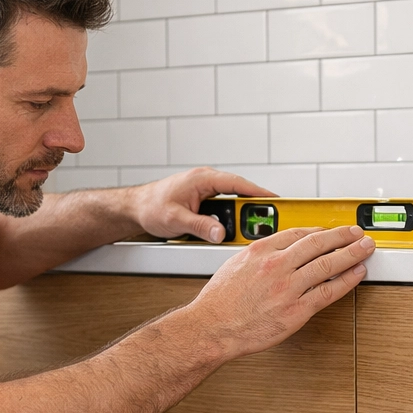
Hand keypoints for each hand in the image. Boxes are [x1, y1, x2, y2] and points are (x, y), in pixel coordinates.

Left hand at [129, 167, 274, 243]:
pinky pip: (224, 210)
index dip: (259, 192)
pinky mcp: (205, 202)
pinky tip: (230, 231)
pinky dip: (229, 220)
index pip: (237, 183)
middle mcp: (207, 182)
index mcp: (203, 179)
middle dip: (253, 210)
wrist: (135, 208)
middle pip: (239, 195)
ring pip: (232, 204)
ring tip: (248, 232)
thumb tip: (220, 233)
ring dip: (239, 218)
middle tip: (267, 223)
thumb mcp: (176, 218)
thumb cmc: (151, 205)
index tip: (276, 200)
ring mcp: (206, 192)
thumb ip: (200, 225)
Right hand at [181, 226, 374, 360]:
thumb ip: (260, 255)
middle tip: (357, 232)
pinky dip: (346, 281)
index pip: (298, 233)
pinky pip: (328, 292)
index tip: (331, 231)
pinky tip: (357, 273)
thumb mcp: (236, 264)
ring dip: (351, 253)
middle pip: (318, 243)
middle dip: (343, 235)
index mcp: (261, 250)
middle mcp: (276, 265)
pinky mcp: (295, 310)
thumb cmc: (220, 301)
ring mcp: (288, 288)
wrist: (212, 328)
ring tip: (365, 247)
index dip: (320, 230)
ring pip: (328, 264)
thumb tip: (278, 250)